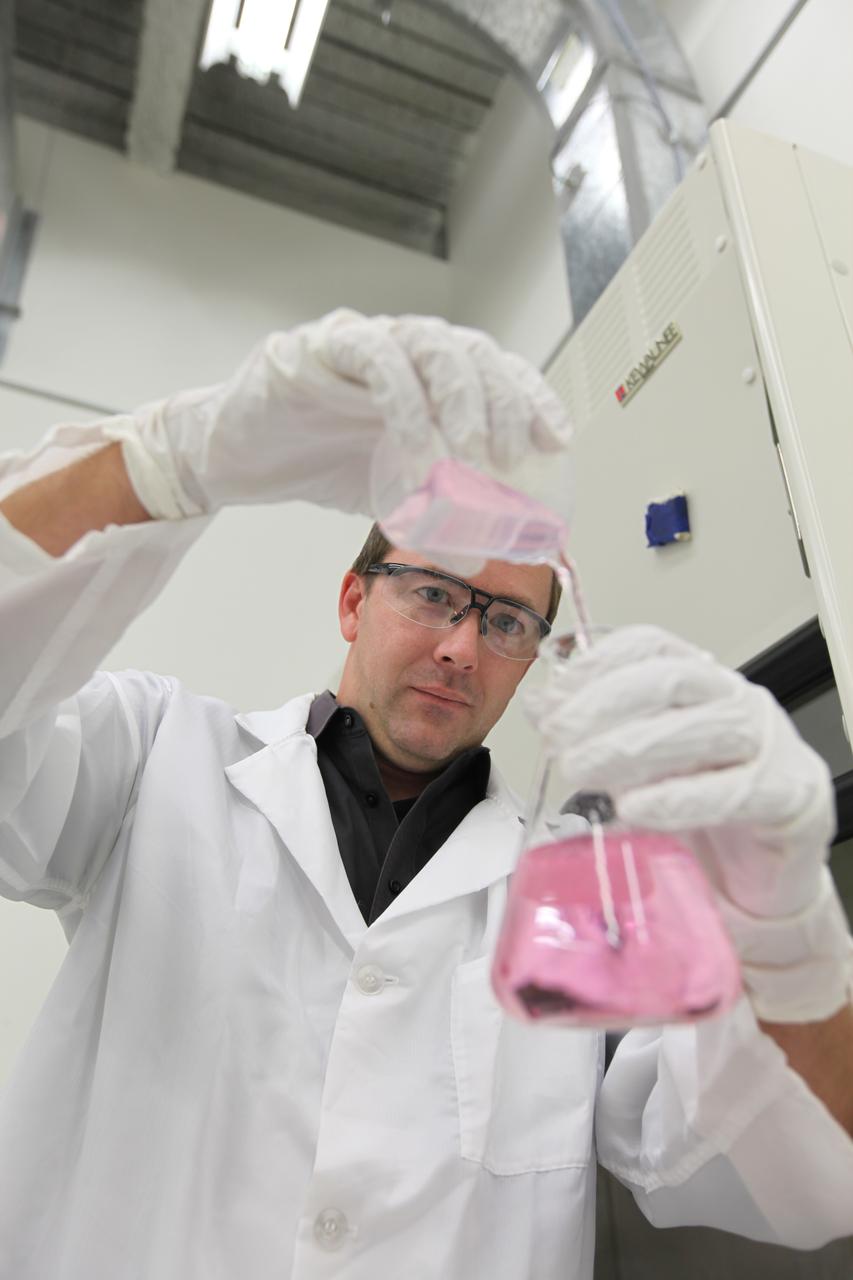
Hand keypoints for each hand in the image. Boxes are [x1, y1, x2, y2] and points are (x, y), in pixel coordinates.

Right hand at [104, 310, 570, 519]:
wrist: (235, 458)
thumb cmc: (314, 462)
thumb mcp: (394, 482)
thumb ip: (435, 495)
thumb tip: (481, 549)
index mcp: (427, 374)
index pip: (493, 370)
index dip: (529, 396)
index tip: (555, 437)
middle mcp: (401, 347)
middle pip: (472, 352)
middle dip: (502, 402)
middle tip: (510, 457)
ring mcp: (362, 341)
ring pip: (431, 346)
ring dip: (460, 401)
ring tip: (469, 455)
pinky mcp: (319, 349)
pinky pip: (375, 358)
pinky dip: (404, 403)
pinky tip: (414, 445)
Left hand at [526, 625, 852, 1020]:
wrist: (759, 876)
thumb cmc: (699, 806)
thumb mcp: (640, 764)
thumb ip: (594, 732)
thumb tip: (539, 705)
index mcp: (701, 682)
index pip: (650, 647)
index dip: (596, 664)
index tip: (554, 696)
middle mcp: (737, 702)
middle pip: (669, 680)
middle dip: (602, 705)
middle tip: (557, 738)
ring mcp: (769, 745)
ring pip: (701, 728)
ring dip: (629, 747)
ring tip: (581, 771)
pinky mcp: (790, 797)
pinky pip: (734, 791)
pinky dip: (677, 798)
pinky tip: (635, 808)